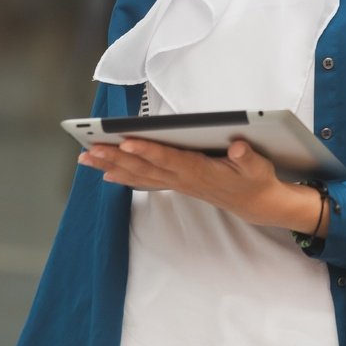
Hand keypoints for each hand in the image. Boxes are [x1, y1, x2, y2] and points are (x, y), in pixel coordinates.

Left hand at [77, 137, 289, 227]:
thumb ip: (248, 157)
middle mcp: (183, 179)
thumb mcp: (258, 166)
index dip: (148, 151)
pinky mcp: (176, 184)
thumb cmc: (255, 179)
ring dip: (112, 166)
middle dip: (116, 157)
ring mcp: (178, 183)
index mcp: (200, 171)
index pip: (169, 159)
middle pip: (145, 167)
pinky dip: (124, 176)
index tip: (126, 142)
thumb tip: (238, 146)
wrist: (256, 204)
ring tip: (87, 157)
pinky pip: (145, 181)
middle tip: (90, 149)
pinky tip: (107, 173)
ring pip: (139, 174)